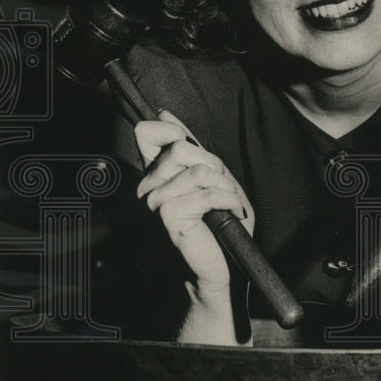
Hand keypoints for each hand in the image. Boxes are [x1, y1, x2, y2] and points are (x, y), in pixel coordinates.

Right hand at [134, 110, 253, 295]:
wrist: (223, 266)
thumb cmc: (219, 225)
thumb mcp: (211, 177)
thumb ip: (192, 148)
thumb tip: (164, 113)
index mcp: (156, 174)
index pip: (148, 133)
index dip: (174, 131)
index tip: (195, 149)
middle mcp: (148, 186)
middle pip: (180, 148)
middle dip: (214, 165)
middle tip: (224, 190)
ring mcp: (155, 202)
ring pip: (197, 170)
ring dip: (225, 186)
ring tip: (230, 204)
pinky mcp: (169, 216)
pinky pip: (206, 192)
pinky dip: (228, 200)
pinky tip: (232, 212)